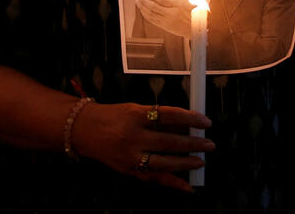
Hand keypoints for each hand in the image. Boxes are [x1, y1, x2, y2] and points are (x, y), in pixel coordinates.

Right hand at [72, 102, 213, 192]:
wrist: (85, 130)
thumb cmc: (113, 116)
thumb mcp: (135, 109)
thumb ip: (158, 118)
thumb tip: (186, 125)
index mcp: (136, 116)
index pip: (169, 115)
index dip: (190, 118)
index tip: (206, 121)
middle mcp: (133, 137)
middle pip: (169, 142)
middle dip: (193, 144)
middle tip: (209, 144)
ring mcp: (130, 156)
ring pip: (164, 163)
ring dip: (186, 163)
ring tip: (201, 161)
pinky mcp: (129, 170)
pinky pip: (154, 179)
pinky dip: (172, 183)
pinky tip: (188, 186)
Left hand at [135, 0, 192, 38]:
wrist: (199, 29)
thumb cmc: (196, 13)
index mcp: (178, 5)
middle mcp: (172, 14)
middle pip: (153, 7)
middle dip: (144, 1)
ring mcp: (168, 22)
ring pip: (151, 14)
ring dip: (143, 8)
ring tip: (137, 2)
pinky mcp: (166, 27)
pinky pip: (153, 21)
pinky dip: (146, 15)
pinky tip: (142, 11)